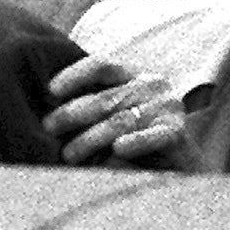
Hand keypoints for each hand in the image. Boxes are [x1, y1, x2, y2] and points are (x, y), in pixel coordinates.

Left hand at [44, 53, 187, 168]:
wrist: (180, 164)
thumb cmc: (137, 137)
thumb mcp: (115, 114)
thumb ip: (94, 105)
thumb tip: (49, 109)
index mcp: (134, 75)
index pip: (102, 65)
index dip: (74, 75)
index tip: (51, 90)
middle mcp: (151, 84)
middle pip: (105, 97)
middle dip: (72, 113)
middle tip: (49, 128)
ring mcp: (166, 106)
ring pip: (120, 120)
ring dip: (90, 138)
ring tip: (69, 154)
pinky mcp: (176, 131)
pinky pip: (151, 135)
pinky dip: (134, 142)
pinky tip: (118, 149)